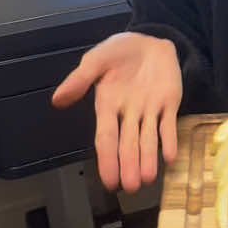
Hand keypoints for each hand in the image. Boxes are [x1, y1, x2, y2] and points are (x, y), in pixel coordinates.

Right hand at [51, 32, 182, 192]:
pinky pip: (169, 125)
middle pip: (128, 144)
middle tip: (131, 188)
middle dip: (129, 165)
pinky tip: (170, 157)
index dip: (107, 159)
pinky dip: (169, 140)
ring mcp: (150, 110)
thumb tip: (57, 100)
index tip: (108, 181)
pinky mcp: (169, 103)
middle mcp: (128, 114)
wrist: (149, 40)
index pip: (106, 138)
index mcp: (107, 106)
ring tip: (148, 179)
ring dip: (148, 159)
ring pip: (148, 139)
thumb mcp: (96, 60)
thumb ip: (79, 79)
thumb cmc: (119, 52)